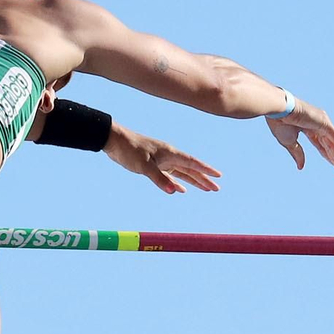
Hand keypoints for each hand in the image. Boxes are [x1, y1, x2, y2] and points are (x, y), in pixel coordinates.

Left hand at [104, 122, 222, 194]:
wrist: (115, 141)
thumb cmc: (130, 150)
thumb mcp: (144, 166)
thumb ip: (159, 179)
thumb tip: (174, 191)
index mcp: (170, 154)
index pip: (193, 163)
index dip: (206, 170)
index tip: (218, 176)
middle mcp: (169, 157)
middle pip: (191, 169)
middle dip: (204, 179)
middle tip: (216, 188)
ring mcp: (162, 161)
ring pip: (182, 173)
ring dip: (193, 181)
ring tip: (205, 189)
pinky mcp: (153, 165)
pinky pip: (169, 176)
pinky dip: (176, 182)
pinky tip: (180, 190)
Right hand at [266, 100, 333, 175]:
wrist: (278, 110)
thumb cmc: (279, 123)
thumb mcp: (290, 143)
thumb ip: (298, 154)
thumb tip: (301, 167)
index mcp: (308, 127)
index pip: (321, 145)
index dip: (327, 156)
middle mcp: (318, 125)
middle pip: (330, 147)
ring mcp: (323, 123)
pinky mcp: (324, 123)